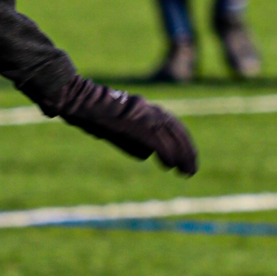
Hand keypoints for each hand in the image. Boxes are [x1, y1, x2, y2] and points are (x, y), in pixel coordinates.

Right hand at [53, 75, 197, 175]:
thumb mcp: (121, 125)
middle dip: (188, 152)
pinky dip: (168, 156)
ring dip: (183, 157)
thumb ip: (136, 137)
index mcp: (149, 109)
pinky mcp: (139, 128)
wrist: (84, 103)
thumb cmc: (96, 114)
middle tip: (192, 170)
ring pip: (173, 139)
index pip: (175, 126)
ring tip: (187, 172)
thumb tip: (148, 153)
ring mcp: (146, 119)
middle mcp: (152, 111)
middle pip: (178, 132)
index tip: (188, 156)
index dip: (184, 142)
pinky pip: (160, 144)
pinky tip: (172, 166)